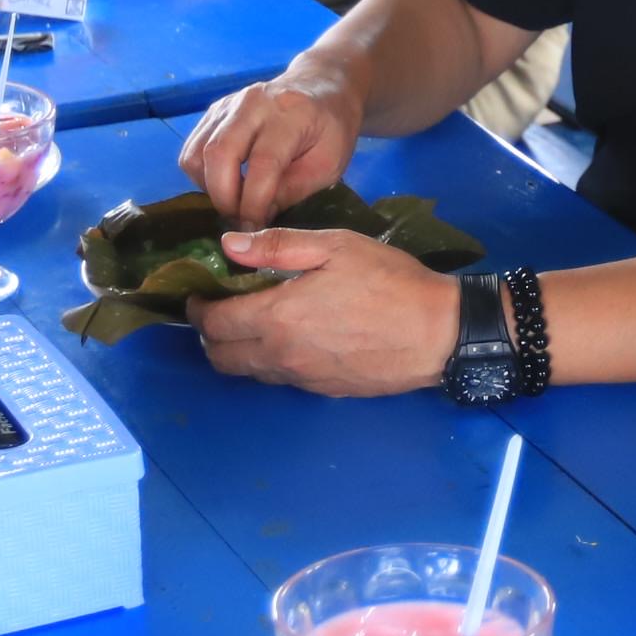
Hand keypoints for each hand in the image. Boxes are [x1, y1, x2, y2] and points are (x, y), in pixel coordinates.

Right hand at [180, 66, 365, 225]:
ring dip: (209, 188)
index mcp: (290, 115)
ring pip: (196, 153)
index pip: (262, 164)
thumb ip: (292, 190)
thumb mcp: (328, 165)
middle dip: (224, 198)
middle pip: (219, 155)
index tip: (256, 227)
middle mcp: (254, 103)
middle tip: (239, 219)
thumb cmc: (331, 129)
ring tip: (234, 201)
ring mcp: (229, 105)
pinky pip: (192, 148)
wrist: (322, 87)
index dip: (254, 203)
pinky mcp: (214, 111)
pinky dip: (201, 175)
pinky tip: (226, 183)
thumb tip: (255, 217)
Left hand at [183, 230, 454, 395]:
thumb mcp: (335, 246)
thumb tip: (228, 245)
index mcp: (278, 317)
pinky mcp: (323, 391)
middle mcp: (282, 355)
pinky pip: (279, 379)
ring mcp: (302, 379)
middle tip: (219, 309)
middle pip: (221, 357)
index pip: (213, 324)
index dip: (196, 310)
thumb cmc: (389, 282)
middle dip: (209, 334)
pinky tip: (289, 338)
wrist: (438, 334)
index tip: (198, 294)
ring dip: (237, 350)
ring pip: (248, 373)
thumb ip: (277, 246)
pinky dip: (268, 361)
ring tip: (251, 322)